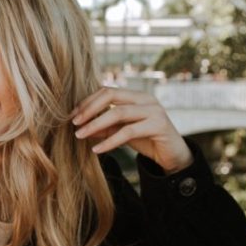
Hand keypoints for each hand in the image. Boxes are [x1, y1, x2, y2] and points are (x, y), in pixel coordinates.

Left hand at [71, 87, 193, 173]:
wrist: (173, 155)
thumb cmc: (147, 140)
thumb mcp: (121, 132)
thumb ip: (104, 127)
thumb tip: (81, 127)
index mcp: (136, 95)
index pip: (107, 90)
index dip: (87, 102)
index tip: (72, 116)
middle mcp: (145, 98)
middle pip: (111, 95)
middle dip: (89, 108)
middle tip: (74, 123)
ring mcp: (154, 110)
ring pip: (118, 112)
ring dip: (95, 124)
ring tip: (80, 136)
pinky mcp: (158, 125)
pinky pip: (128, 132)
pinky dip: (110, 141)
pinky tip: (97, 149)